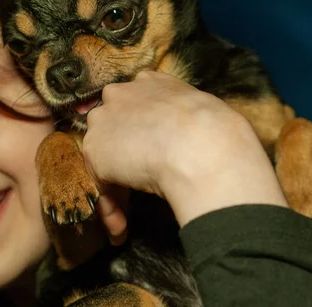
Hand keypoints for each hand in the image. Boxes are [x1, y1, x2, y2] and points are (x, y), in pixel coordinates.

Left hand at [83, 71, 287, 226]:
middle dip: (121, 159)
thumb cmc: (217, 132)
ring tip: (127, 222)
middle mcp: (120, 95)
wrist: (202, 145)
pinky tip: (122, 229)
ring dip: (115, 190)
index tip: (150, 156)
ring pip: (105, 159)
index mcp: (150, 82)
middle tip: (138, 189)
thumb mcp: (204, 114)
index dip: (139, 135)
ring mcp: (103, 120)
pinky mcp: (95, 149)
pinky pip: (101, 185)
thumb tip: (193, 141)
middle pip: (113, 131)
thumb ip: (185, 121)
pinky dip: (110, 208)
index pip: (135, 108)